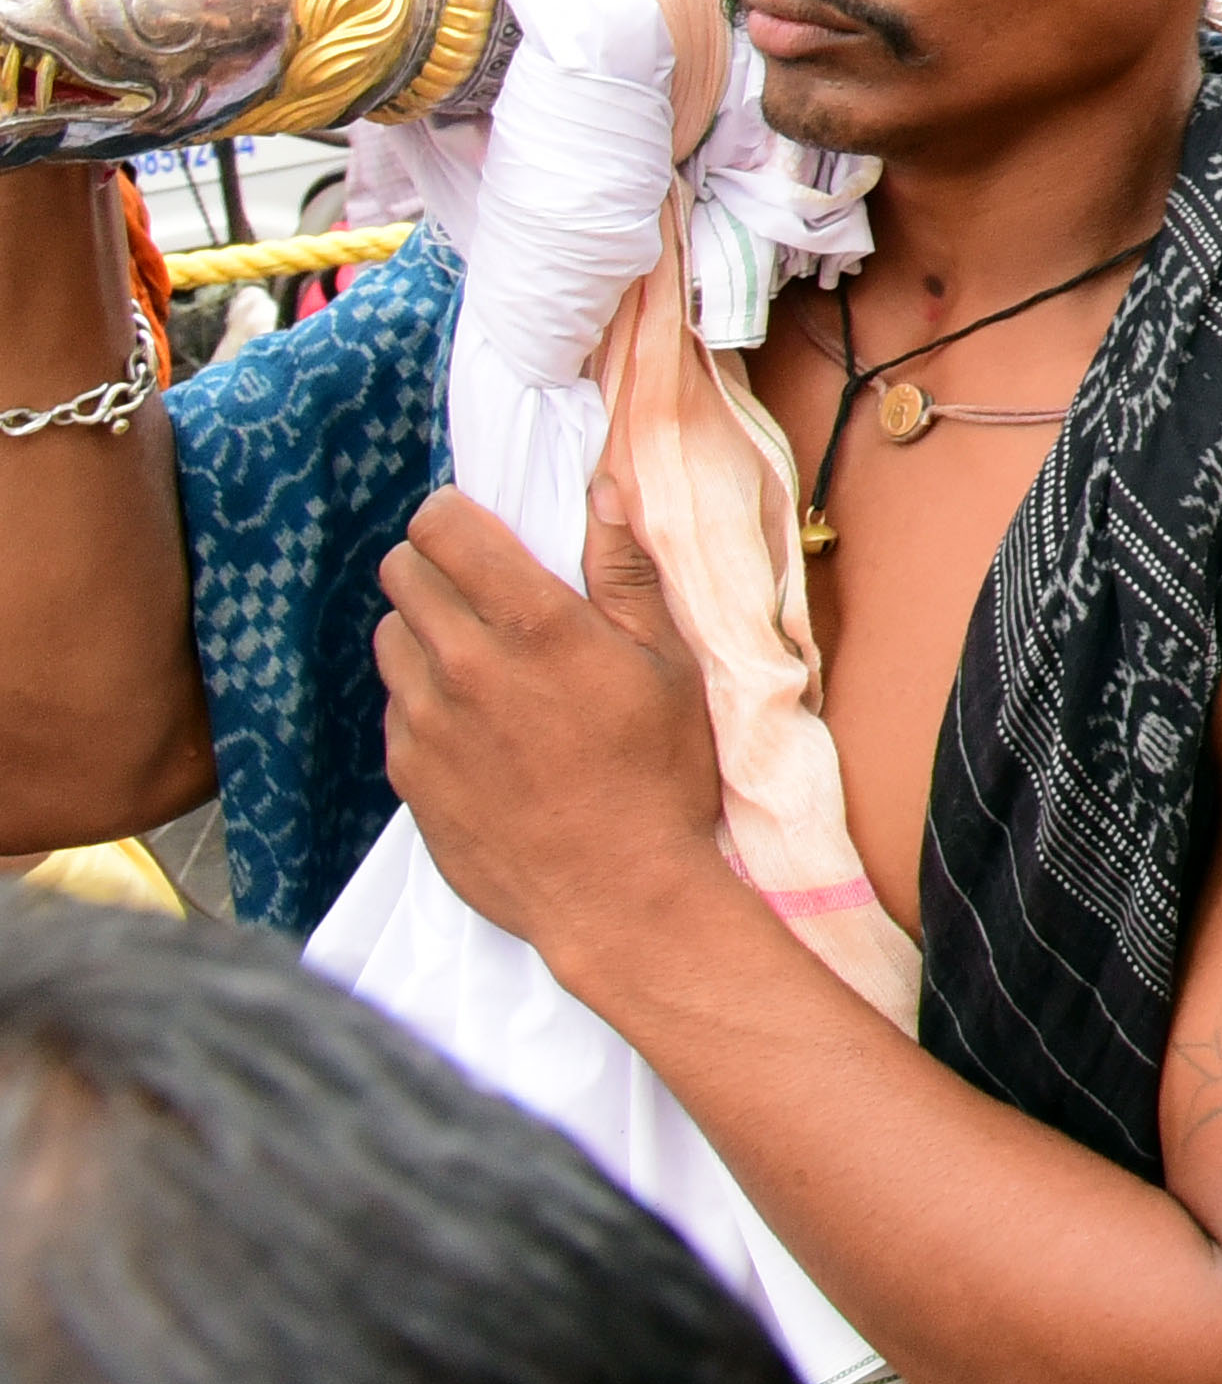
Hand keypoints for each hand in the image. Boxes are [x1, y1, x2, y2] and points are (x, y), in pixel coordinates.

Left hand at [378, 481, 725, 965]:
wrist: (616, 894)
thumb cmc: (660, 774)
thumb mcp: (670, 665)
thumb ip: (627, 571)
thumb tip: (605, 489)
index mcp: (532, 624)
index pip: (440, 527)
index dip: (453, 515)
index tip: (478, 528)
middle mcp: (462, 665)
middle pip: (401, 572)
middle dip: (436, 566)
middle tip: (483, 591)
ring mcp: (423, 724)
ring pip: (390, 637)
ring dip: (425, 631)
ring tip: (480, 660)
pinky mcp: (406, 774)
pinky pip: (395, 708)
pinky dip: (425, 699)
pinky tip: (478, 726)